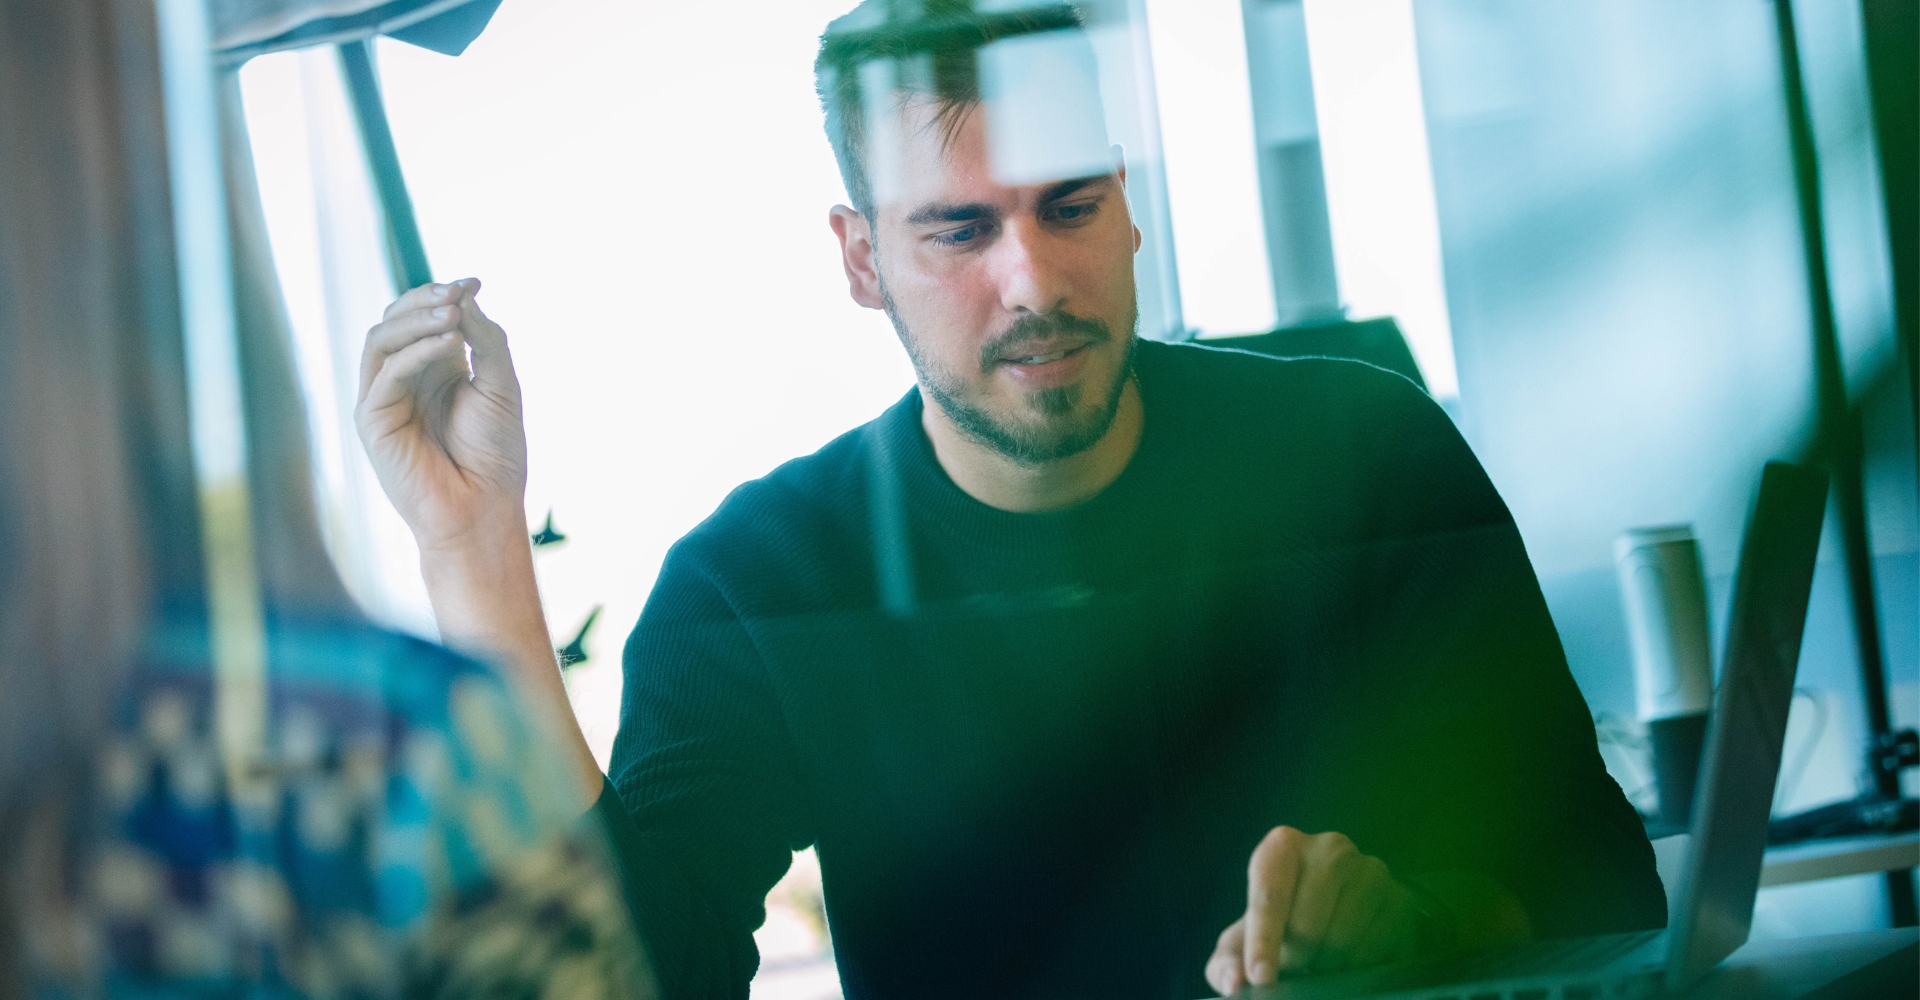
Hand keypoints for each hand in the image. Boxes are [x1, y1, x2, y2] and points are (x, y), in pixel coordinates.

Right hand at [355, 278, 527, 551]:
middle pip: (395, 318)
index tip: (474, 281)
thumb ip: (484, 339)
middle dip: (425, 300)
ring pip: (381, 338)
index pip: (423, 316)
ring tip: (453, 316)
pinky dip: (416, 351)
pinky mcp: (371, 419)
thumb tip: (464, 293)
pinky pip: (385, 372)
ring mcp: (384, 397)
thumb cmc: (496, 454)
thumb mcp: (500, 384)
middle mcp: (405, 378)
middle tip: (458, 293)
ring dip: (416, 319)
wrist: (483, 508)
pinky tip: (449, 344)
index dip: (443, 295)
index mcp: (435, 367)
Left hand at [1206, 827, 1422, 994]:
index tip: (1261, 978)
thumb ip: (1227, 961)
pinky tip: (1348, 958)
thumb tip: (1232, 981)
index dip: (1263, 942)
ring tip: (1320, 959)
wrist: (1342, 908)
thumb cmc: (1283, 923)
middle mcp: (1329, 847)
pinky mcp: (1399, 897)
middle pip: (1307, 924)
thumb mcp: (1247, 938)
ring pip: (1343, 939)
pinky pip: (1376, 948)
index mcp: (1283, 847)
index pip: (1269, 896)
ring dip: (1327, 964)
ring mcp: (1370, 869)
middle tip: (1295, 965)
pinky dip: (1358, 965)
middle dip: (1296, 957)